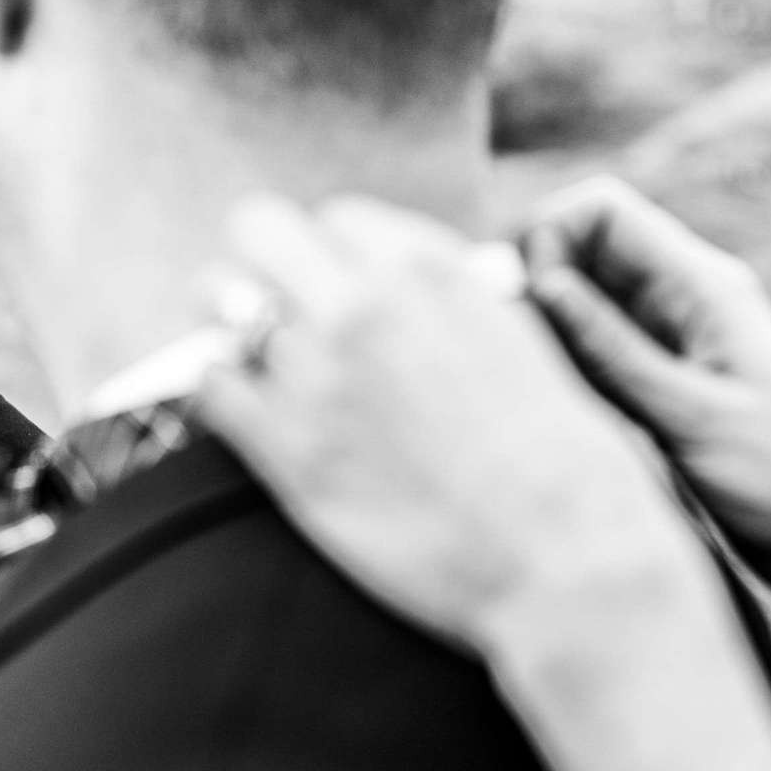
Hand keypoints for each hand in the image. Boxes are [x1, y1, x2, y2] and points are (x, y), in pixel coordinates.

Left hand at [198, 194, 707, 656]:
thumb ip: (453, 298)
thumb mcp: (517, 338)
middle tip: (274, 309)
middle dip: (264, 265)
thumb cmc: (559, 456)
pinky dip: (221, 393)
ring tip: (258, 365)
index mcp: (427, 268)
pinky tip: (247, 416)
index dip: (337, 259)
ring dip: (236, 331)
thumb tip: (405, 291)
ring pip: (223, 306)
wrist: (559, 550)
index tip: (344, 293)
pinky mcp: (289, 451)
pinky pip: (210, 386)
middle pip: (258, 230)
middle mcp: (363, 304)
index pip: (338, 219)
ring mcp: (318, 373)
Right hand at [523, 176, 770, 569]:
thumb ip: (612, 351)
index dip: (549, 237)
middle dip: (535, 288)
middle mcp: (680, 302)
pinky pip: (592, 356)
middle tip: (516, 360)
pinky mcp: (659, 387)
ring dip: (545, 337)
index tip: (531, 306)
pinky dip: (565, 373)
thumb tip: (540, 284)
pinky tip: (562, 420)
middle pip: (580, 252)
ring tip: (538, 396)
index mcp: (701, 286)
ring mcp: (668, 343)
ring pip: (579, 306)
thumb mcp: (693, 415)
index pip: (601, 209)